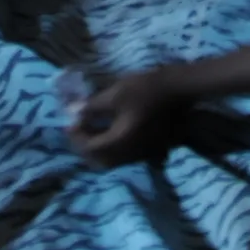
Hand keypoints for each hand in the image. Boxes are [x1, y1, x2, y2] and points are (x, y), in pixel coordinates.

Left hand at [63, 70, 191, 166]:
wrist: (178, 89)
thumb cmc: (146, 89)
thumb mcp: (115, 93)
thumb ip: (92, 107)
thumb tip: (73, 113)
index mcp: (120, 142)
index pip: (90, 148)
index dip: (77, 137)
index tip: (71, 122)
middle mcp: (131, 154)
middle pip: (100, 160)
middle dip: (86, 146)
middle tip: (79, 129)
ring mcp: (142, 153)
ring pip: (113, 160)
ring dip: (99, 147)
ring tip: (93, 128)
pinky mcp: (151, 149)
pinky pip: (126, 156)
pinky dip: (113, 147)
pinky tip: (111, 131)